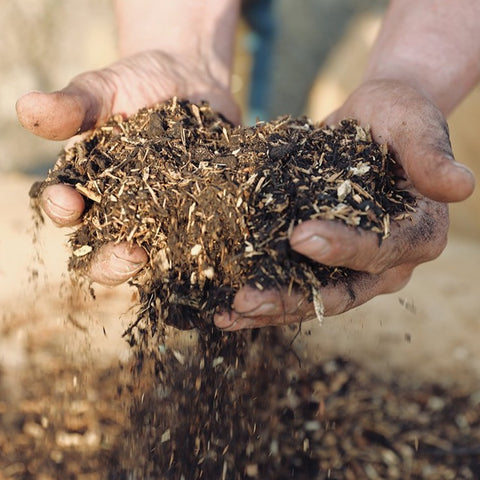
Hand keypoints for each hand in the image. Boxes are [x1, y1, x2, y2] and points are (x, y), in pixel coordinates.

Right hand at [17, 50, 239, 284]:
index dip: (62, 209)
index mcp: (88, 184)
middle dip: (111, 260)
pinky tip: (211, 245)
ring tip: (162, 257)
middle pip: (106, 250)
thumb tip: (25, 107)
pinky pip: (197, 235)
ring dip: (155, 263)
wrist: (189, 79)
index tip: (68, 202)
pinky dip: (200, 243)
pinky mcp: (196, 212)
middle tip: (127, 254)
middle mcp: (121, 208)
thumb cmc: (136, 84)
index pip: (66, 207)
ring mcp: (161, 214)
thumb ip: (72, 105)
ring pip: (152, 253)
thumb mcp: (103, 89)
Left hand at [214, 79, 474, 329]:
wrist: (371, 119)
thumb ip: (431, 156)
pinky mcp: (319, 259)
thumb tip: (462, 186)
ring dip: (268, 308)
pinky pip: (291, 282)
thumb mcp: (416, 126)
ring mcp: (349, 265)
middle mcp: (385, 262)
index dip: (343, 248)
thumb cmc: (398, 117)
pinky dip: (261, 292)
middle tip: (247, 302)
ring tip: (226, 314)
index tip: (299, 236)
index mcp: (417, 235)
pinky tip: (225, 305)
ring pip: (310, 297)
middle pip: (340, 293)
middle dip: (292, 299)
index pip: (380, 250)